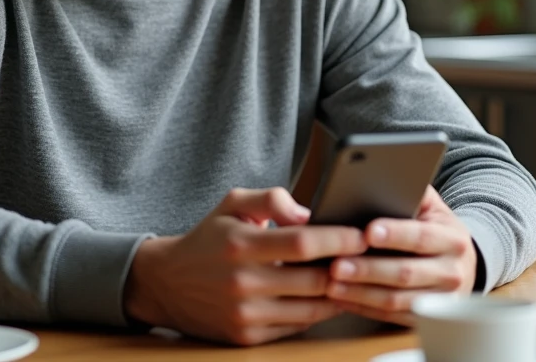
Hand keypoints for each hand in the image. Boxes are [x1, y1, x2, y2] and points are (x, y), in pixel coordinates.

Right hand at [124, 187, 367, 345]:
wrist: (167, 284)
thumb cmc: (209, 239)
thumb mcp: (232, 204)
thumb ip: (271, 198)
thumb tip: (307, 213)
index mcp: (240, 244)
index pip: (301, 243)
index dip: (338, 239)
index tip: (361, 234)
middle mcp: (242, 282)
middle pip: (313, 279)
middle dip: (347, 268)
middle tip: (368, 257)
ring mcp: (245, 314)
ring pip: (311, 308)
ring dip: (338, 293)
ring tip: (354, 277)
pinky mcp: (247, 337)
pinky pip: (297, 326)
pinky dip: (317, 312)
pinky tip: (328, 296)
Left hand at [326, 186, 476, 325]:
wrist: (460, 264)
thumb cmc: (433, 229)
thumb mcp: (431, 206)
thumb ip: (411, 190)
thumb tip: (382, 174)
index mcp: (452, 239)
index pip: (421, 236)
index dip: (395, 234)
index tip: (368, 231)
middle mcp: (451, 272)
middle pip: (405, 273)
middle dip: (368, 269)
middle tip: (336, 264)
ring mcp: (440, 300)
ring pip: (396, 300)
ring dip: (360, 293)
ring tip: (331, 284)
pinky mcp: (424, 318)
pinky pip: (391, 317)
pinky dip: (363, 308)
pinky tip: (341, 298)